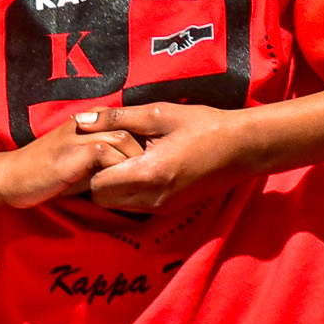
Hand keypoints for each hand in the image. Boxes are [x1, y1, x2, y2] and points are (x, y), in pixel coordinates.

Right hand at [0, 114, 139, 208]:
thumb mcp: (78, 166)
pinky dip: (118, 170)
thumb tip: (134, 174)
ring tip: (140, 182)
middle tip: (154, 174)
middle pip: (131, 127)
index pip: (126, 124)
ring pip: (124, 138)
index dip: (142, 142)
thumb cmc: (43, 176)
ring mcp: (79, 135)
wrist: (10, 178)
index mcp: (87, 124)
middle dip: (145, 150)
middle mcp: (85, 123)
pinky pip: (108, 153)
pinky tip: (120, 186)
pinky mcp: (74, 150)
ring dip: (135, 162)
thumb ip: (101, 163)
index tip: (152, 164)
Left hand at [86, 103, 254, 211]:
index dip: (90, 165)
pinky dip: (127, 190)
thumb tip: (81, 120)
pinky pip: (134, 206)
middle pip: (102, 199)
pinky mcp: (169, 209)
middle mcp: (153, 198)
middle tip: (105, 152)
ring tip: (122, 157)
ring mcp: (161, 208)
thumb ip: (117, 118)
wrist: (242, 148)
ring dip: (112, 185)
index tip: (97, 145)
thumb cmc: (202, 126)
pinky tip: (138, 166)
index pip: (97, 185)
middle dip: (97, 177)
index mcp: (149, 174)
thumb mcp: (158, 114)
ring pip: (116, 205)